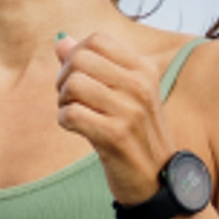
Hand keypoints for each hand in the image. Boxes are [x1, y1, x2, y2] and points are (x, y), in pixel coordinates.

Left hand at [56, 29, 177, 204]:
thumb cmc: (134, 134)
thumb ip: (93, 65)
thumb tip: (61, 41)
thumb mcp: (122, 94)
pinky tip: (75, 127)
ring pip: (73, 85)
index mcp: (144, 69)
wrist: (157, 179)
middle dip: (64, 78)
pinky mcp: (116, 136)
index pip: (97, 40)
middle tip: (68, 98)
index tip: (76, 76)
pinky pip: (71, 115)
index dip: (76, 54)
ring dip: (63, 100)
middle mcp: (140, 85)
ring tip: (73, 113)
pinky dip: (65, 120)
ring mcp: (130, 110)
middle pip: (80, 59)